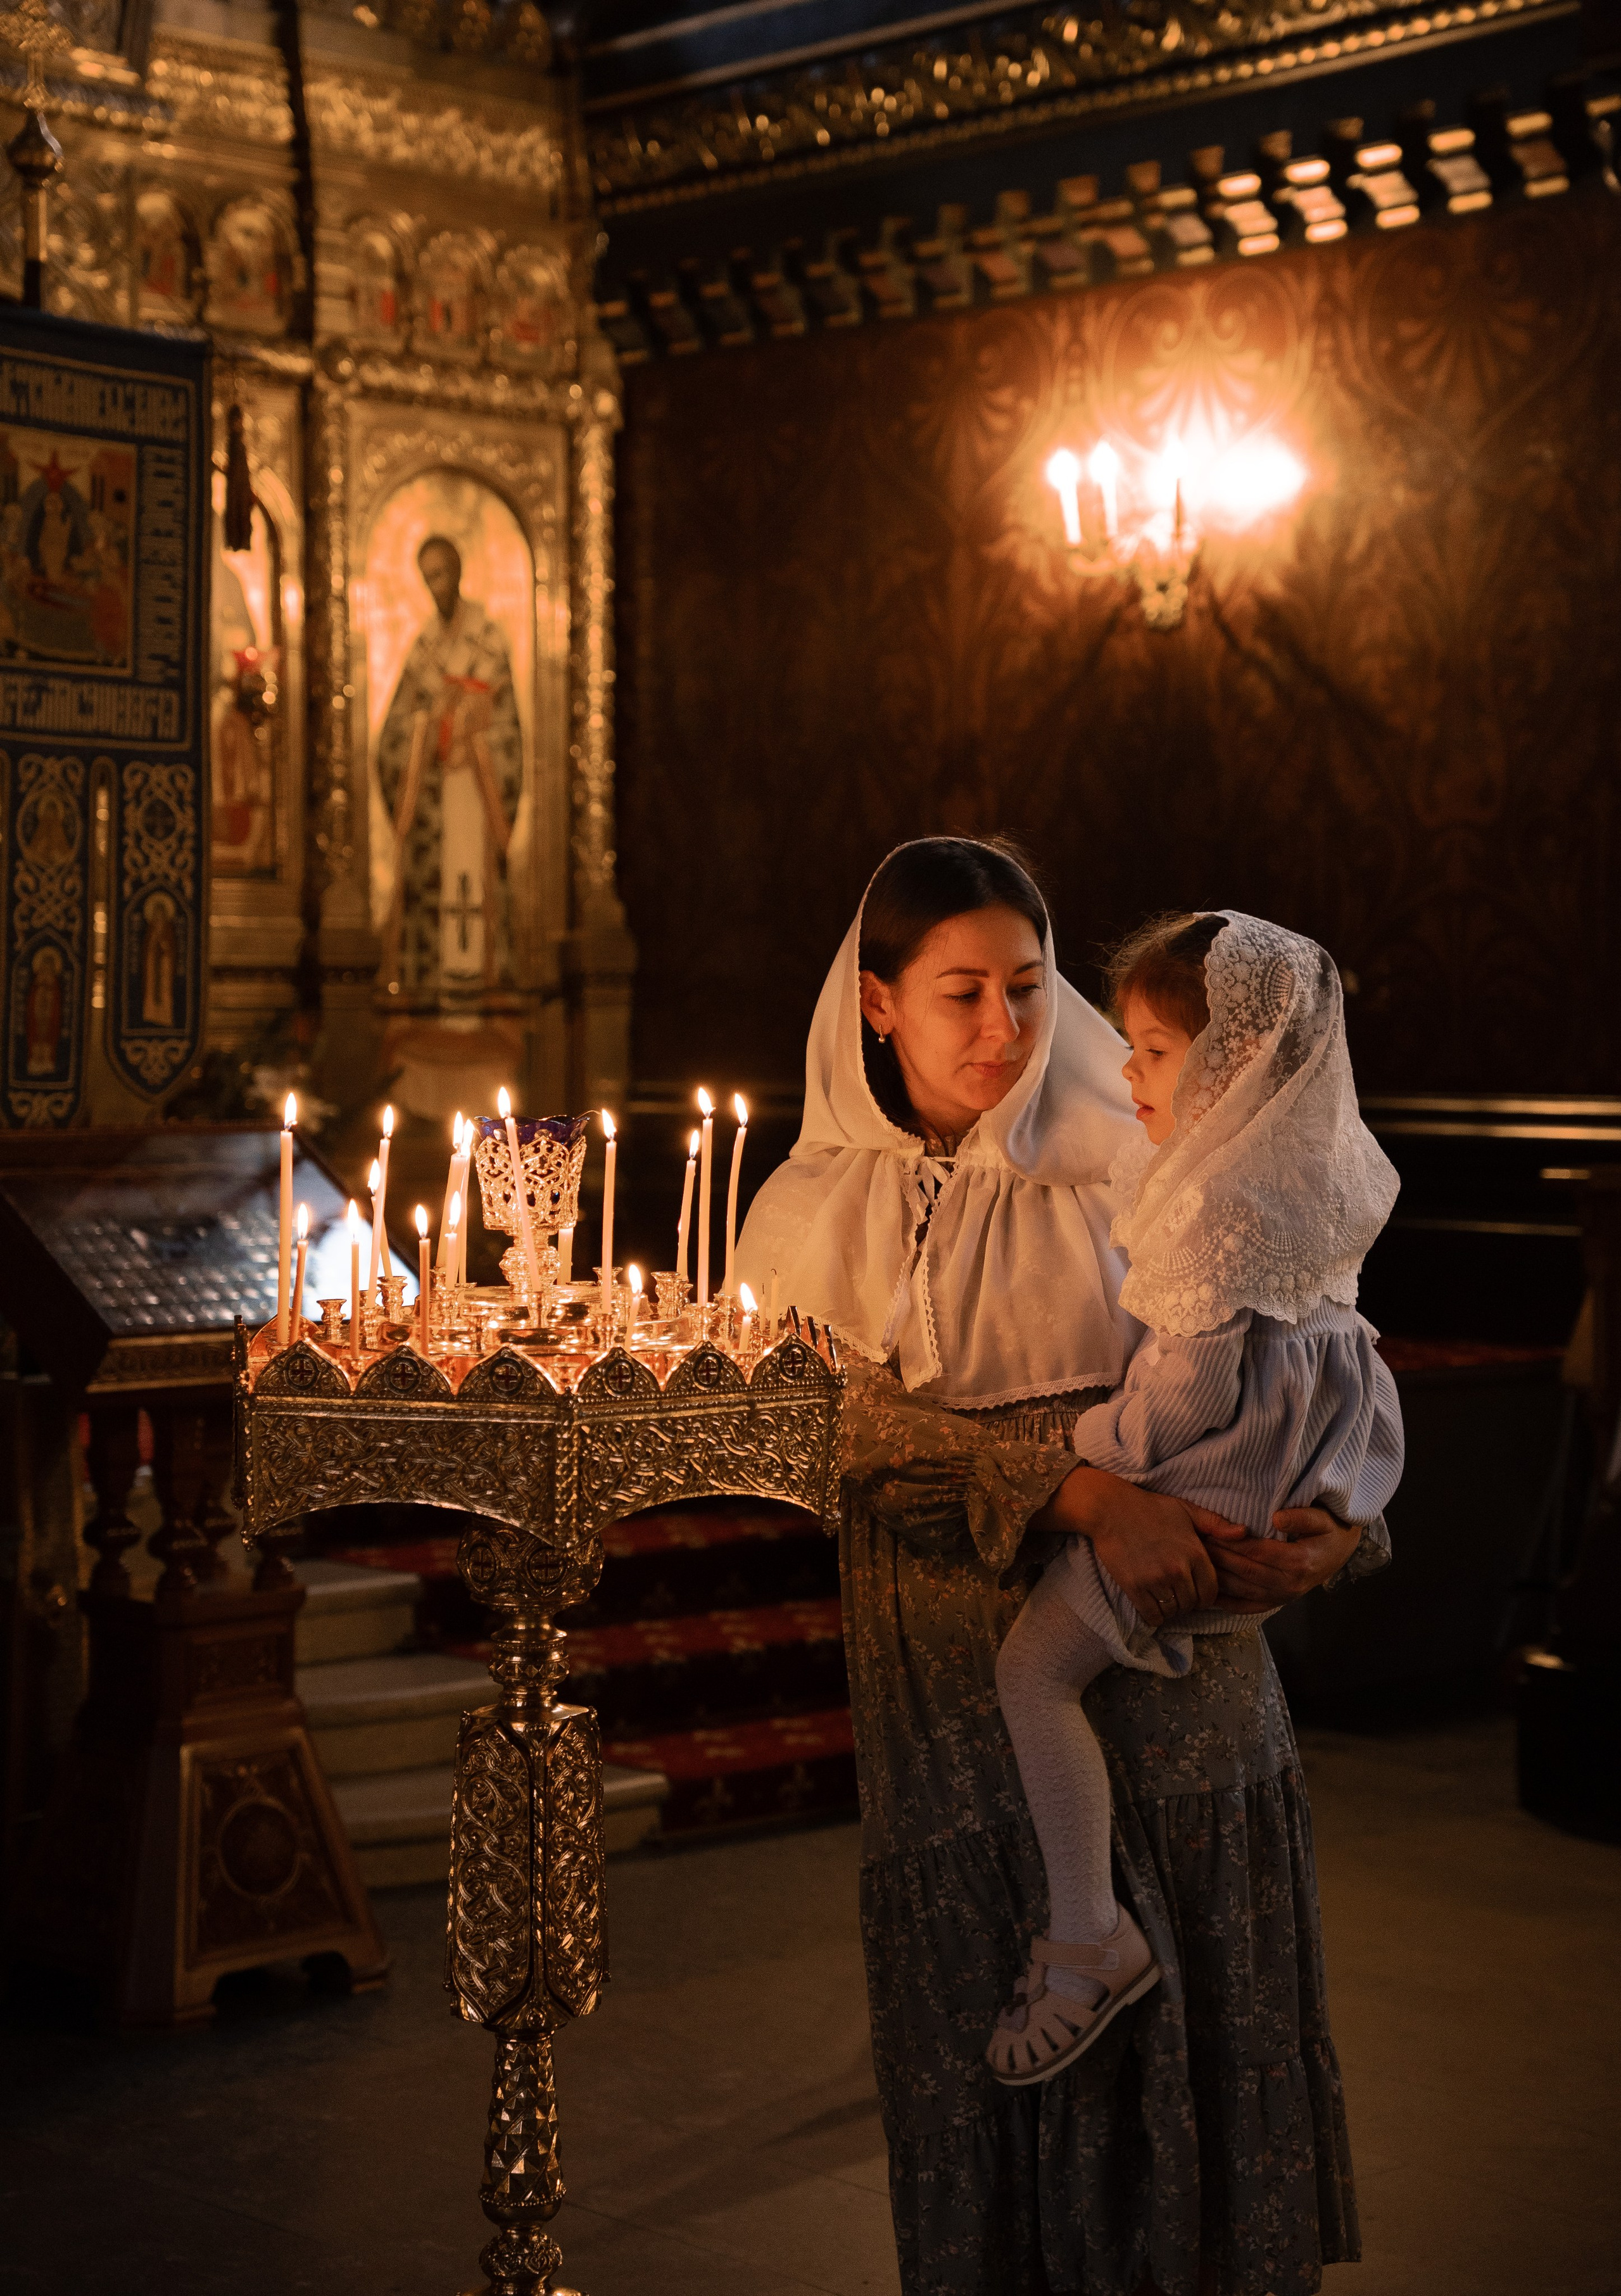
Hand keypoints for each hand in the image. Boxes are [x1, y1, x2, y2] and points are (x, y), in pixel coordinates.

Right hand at [1034, 1466, 1224, 1629]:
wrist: (1111, 1509)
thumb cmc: (1151, 1508)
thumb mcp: (1187, 1510)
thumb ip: (1216, 1524)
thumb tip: (1244, 1533)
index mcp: (1195, 1553)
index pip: (1211, 1592)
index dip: (1205, 1596)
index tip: (1196, 1591)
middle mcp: (1178, 1570)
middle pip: (1192, 1604)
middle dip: (1188, 1603)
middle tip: (1178, 1594)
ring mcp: (1156, 1580)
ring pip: (1173, 1612)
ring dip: (1171, 1609)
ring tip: (1165, 1598)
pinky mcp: (1135, 1587)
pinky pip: (1152, 1616)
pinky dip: (1154, 1615)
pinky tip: (1152, 1604)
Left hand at [1203, 1506, 1361, 1613]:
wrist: (1339, 1553)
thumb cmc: (1328, 1531)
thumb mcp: (1322, 1519)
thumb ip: (1302, 1516)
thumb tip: (1276, 1518)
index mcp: (1299, 1562)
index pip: (1257, 1552)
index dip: (1232, 1542)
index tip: (1212, 1529)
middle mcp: (1289, 1585)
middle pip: (1246, 1571)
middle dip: (1219, 1557)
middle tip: (1197, 1543)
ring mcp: (1282, 1597)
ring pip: (1242, 1590)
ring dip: (1218, 1577)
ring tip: (1198, 1561)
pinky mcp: (1276, 1603)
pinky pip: (1248, 1607)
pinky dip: (1227, 1602)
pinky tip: (1209, 1594)